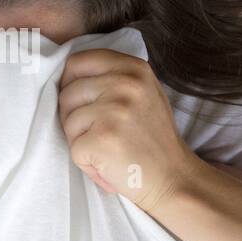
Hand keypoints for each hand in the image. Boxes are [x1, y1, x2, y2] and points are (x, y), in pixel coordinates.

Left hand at [58, 49, 199, 217]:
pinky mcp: (103, 139)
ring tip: (107, 148)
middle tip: (98, 133)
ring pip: (67, 121)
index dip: (69, 82)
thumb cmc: (152, 138)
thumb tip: (68, 75)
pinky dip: (86, 162)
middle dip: (73, 116)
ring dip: (79, 141)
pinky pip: (73, 148)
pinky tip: (108, 163)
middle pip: (68, 92)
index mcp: (133, 68)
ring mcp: (114, 110)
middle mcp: (125, 84)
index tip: (79, 101)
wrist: (174, 178)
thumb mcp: (143, 93)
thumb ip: (112, 77)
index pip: (78, 62)